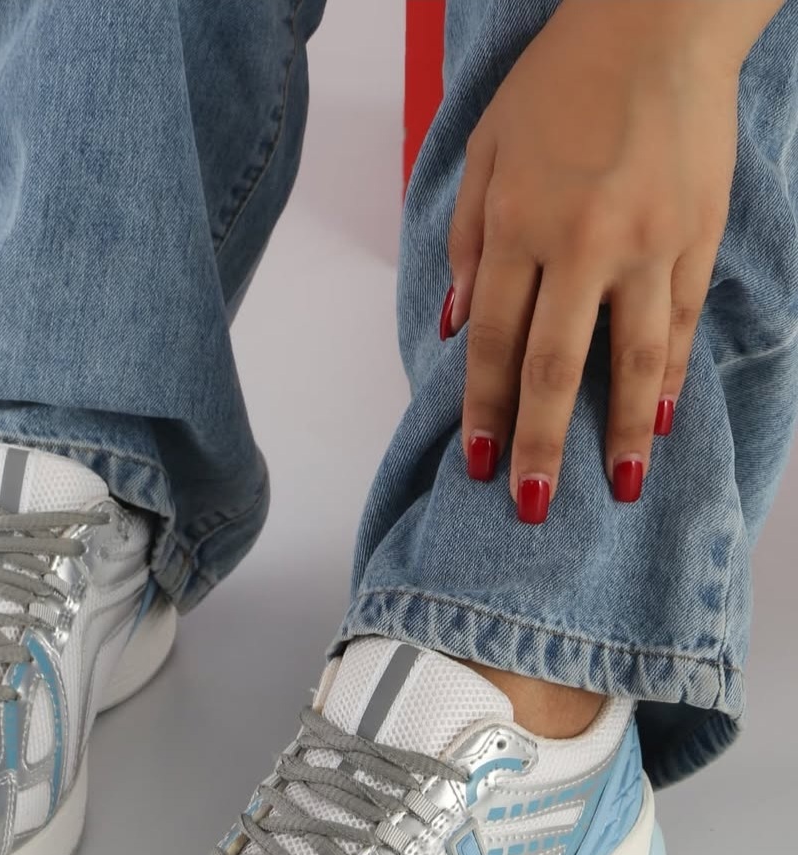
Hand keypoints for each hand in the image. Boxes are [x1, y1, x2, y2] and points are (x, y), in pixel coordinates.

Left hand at [448, 1, 752, 519]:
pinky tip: (665, 419)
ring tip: (620, 487)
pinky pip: (681, 320)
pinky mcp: (699, 234)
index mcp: (518, 227)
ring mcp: (648, 242)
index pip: (496, 344)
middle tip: (533, 505)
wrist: (657, 19)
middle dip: (541, 442)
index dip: (486, 412)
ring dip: (624, 430)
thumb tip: (455, 329)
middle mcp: (582, 244)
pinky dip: (671, 374)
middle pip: (556, 366)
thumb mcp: (484, 155)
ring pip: (633, 356)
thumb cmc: (555, 88)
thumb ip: (466, 246)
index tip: (480, 465)